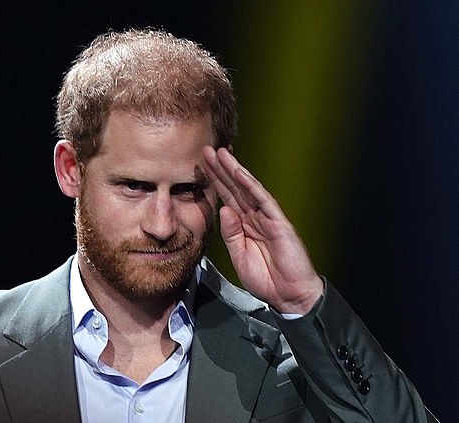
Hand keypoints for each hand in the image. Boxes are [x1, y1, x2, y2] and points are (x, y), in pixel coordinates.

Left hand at [203, 146, 322, 313]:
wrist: (289, 296)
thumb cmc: (266, 278)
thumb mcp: (239, 256)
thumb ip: (230, 233)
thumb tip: (223, 209)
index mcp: (243, 225)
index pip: (226, 198)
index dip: (214, 182)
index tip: (200, 166)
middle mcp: (254, 217)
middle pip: (234, 189)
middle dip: (220, 170)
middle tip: (205, 150)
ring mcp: (267, 218)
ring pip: (247, 189)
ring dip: (234, 170)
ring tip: (220, 153)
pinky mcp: (279, 222)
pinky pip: (263, 200)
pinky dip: (251, 186)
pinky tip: (240, 173)